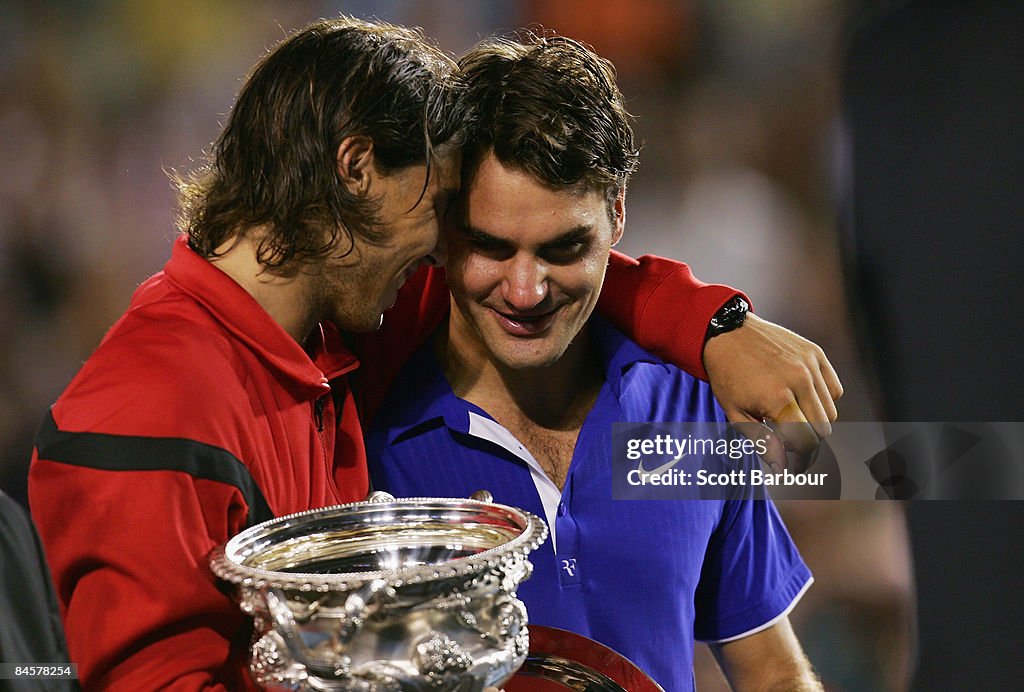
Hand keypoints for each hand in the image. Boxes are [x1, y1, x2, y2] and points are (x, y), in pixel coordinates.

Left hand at [702, 314, 842, 470]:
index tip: (792, 463)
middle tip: (788, 440)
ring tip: (790, 416)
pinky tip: (801, 397)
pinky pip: (834, 389)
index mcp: (778, 399)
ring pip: (831, 411)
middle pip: (823, 429)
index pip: (807, 442)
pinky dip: (823, 399)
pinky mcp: (816, 353)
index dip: (800, 457)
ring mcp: (810, 365)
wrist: (726, 333)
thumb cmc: (727, 375)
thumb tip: (781, 467)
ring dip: (815, 420)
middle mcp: (800, 380)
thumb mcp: (736, 413)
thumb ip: (762, 442)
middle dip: (807, 440)